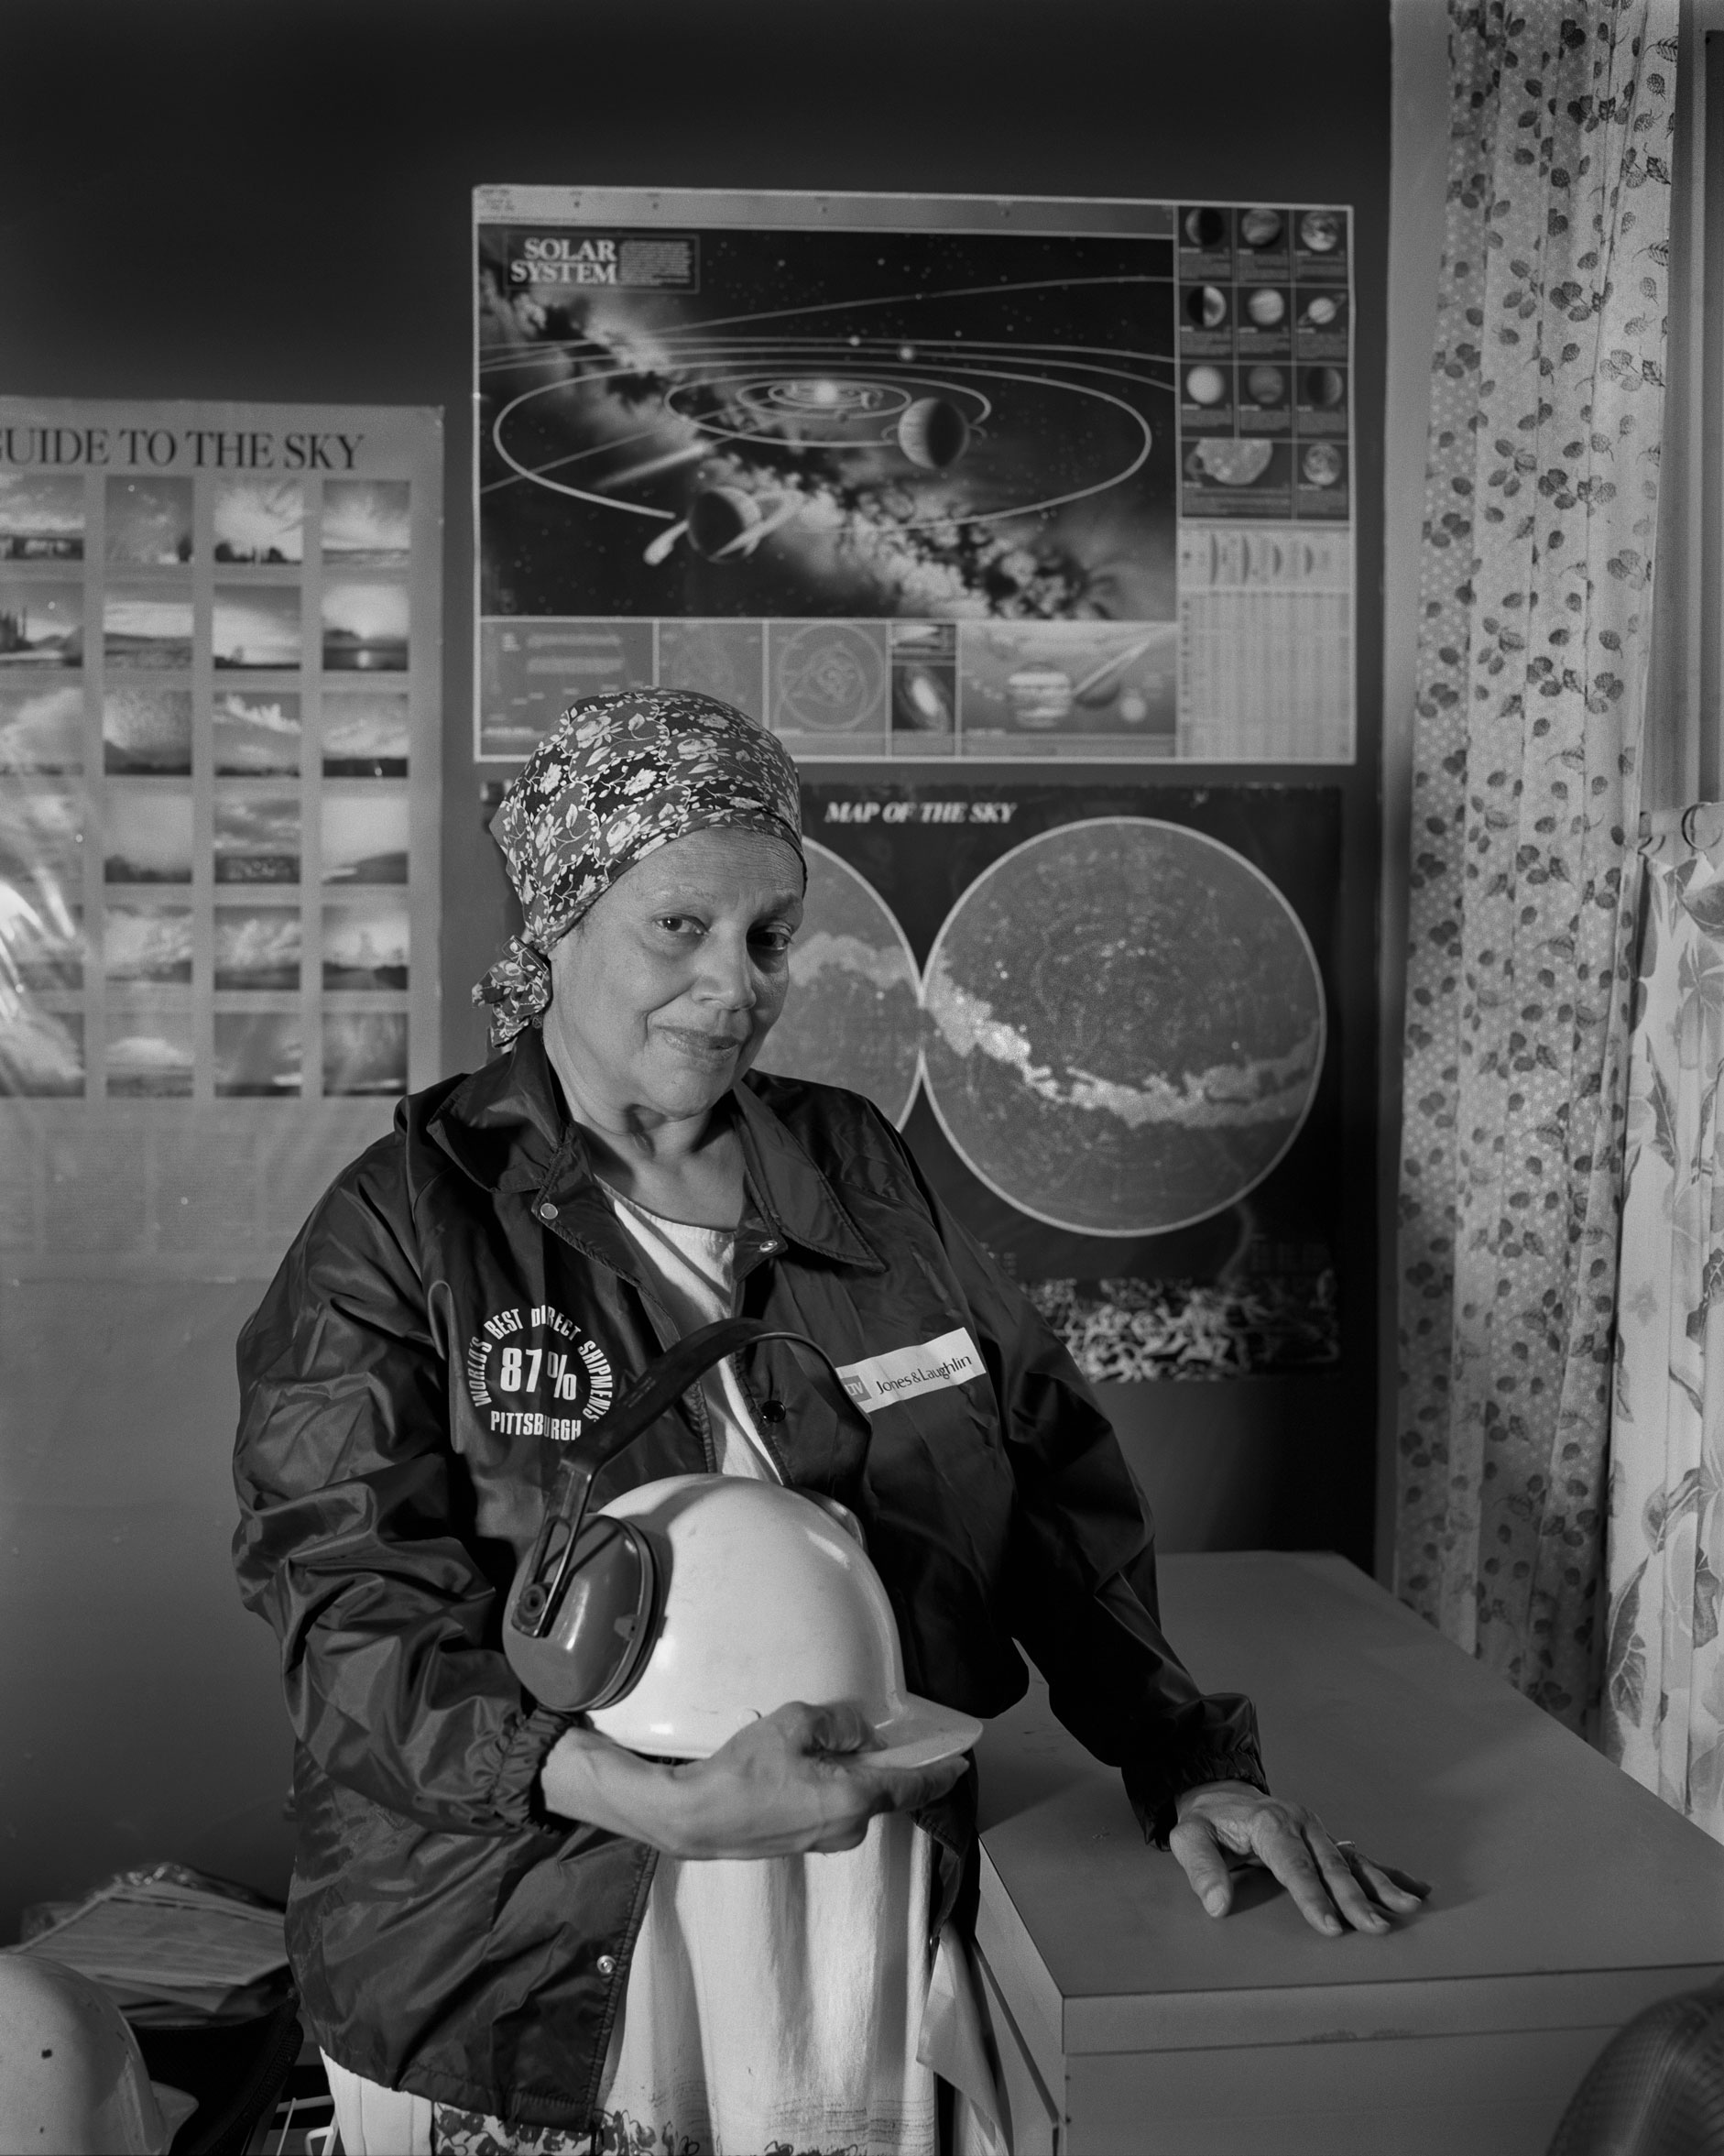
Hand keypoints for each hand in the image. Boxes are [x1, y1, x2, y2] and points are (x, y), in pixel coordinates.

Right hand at [541, 1701, 965, 1859]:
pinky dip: (833, 1788)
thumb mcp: (792, 1726)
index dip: (940, 1774)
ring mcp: (824, 1841)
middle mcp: (848, 1828)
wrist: (696, 1818)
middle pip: (882, 1792)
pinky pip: (833, 1810)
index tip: (962, 1763)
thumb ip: (835, 1723)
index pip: (912, 1787)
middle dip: (886, 1766)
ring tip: (827, 1747)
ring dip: (854, 1776)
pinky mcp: (801, 1844)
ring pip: (855, 1800)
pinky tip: (808, 1769)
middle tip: (879, 1736)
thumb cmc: (744, 1772)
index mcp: (854, 1799)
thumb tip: (858, 1732)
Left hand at [1169, 1780, 1429, 1936]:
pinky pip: (1359, 1857)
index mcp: (1269, 1823)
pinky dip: (1387, 1873)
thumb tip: (1217, 1905)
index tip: (1331, 1927)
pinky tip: (1415, 1887)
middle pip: (1330, 1866)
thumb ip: (1201, 1869)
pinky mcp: (1324, 1839)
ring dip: (1381, 1885)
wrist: (1217, 1794)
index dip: (1313, 1897)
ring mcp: (1316, 1830)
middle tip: (1375, 1929)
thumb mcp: (1188, 1838)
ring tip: (1410, 1908)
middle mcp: (1299, 1823)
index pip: (1293, 1865)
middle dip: (1354, 1899)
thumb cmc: (1205, 1822)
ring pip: (1352, 1861)